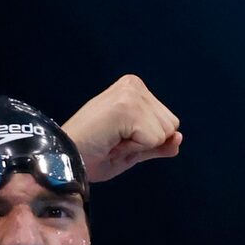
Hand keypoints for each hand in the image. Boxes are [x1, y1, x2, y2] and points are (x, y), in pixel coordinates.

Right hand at [62, 75, 181, 183]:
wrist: (65, 159)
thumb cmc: (93, 154)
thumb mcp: (133, 150)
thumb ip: (158, 144)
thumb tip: (179, 138)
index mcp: (134, 88)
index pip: (169, 122)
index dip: (146, 140)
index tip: (119, 138)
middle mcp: (134, 85)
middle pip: (171, 125)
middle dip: (146, 141)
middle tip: (115, 141)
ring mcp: (131, 94)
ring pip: (164, 133)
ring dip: (139, 145)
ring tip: (112, 140)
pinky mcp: (127, 107)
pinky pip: (154, 139)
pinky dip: (134, 148)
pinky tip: (112, 141)